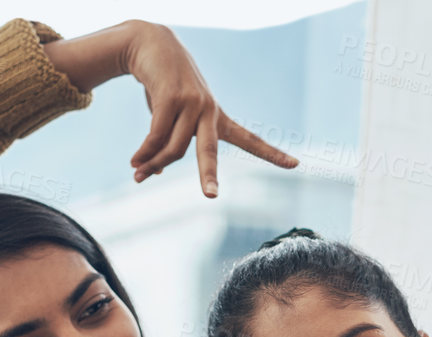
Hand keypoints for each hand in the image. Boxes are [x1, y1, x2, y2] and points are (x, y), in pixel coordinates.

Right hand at [121, 22, 298, 195]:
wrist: (150, 45)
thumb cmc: (164, 86)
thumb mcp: (170, 117)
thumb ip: (167, 144)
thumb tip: (151, 172)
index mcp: (217, 117)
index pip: (249, 138)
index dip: (272, 153)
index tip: (296, 165)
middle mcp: (209, 110)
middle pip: (210, 150)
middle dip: (209, 174)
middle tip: (211, 196)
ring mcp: (192, 102)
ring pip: (174, 148)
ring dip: (154, 164)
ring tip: (138, 174)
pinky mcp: (172, 97)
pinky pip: (157, 135)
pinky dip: (145, 152)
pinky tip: (135, 161)